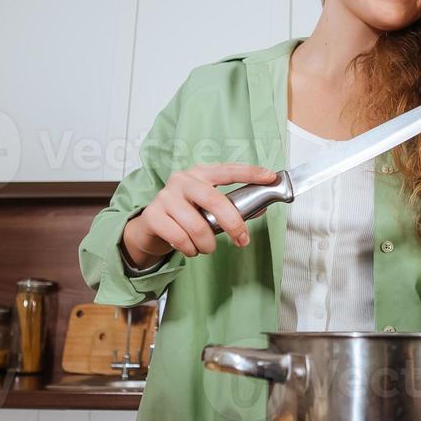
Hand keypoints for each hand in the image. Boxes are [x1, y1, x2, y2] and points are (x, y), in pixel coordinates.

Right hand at [123, 163, 278, 265]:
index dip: (249, 173)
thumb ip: (233, 205)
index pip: (227, 170)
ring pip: (197, 226)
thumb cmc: (185, 213)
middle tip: (242, 240)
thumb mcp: (208, 206)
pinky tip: (191, 249)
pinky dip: (191, 250)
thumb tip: (261, 207)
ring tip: (207, 247)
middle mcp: (182, 181)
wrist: (150, 227)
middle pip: (214, 200)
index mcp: (200, 173)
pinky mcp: (153, 215)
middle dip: (233, 223)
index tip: (270, 177)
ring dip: (208, 244)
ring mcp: (165, 197)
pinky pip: (180, 239)